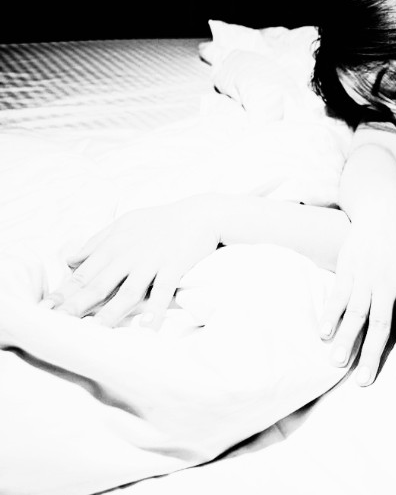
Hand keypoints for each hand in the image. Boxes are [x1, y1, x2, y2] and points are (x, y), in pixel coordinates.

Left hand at [41, 196, 219, 328]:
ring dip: (110, 313)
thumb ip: (96, 242)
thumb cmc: (159, 221)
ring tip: (95, 333)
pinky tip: (148, 327)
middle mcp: (129, 255)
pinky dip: (156, 309)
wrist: (199, 213)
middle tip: (57, 326)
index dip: (63, 293)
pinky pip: (163, 291)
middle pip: (98, 285)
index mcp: (113, 245)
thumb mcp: (124, 224)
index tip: (44, 311)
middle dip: (76, 306)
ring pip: (127, 291)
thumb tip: (69, 261)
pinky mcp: (174, 266)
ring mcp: (152, 261)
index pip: (82, 274)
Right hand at [319, 204, 395, 386]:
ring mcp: (365, 274)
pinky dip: (329, 314)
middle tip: (364, 382)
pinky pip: (337, 294)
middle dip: (371, 353)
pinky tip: (323, 333)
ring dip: (346, 339)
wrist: (383, 211)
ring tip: (337, 364)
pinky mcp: (347, 267)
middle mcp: (387, 280)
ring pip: (355, 311)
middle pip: (380, 322)